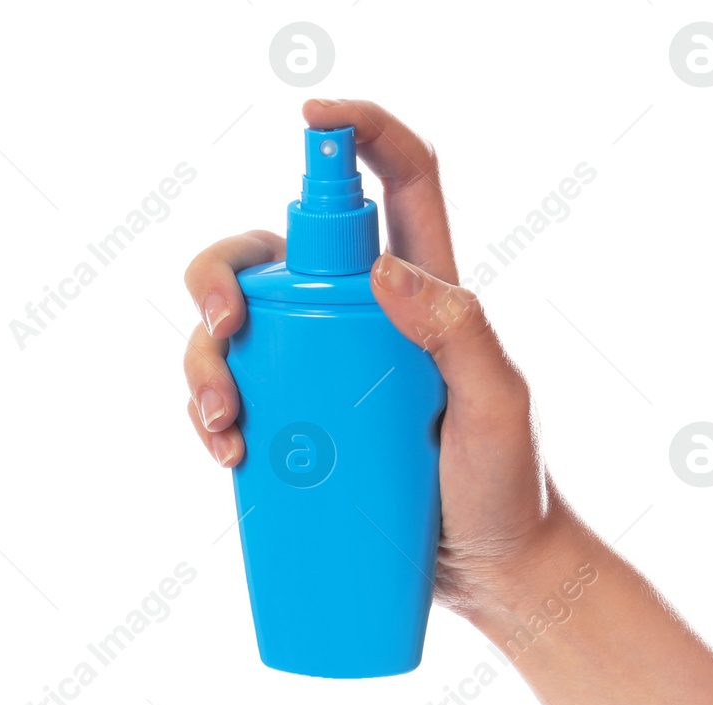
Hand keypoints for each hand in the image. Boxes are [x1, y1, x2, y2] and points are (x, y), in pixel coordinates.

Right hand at [182, 98, 567, 620]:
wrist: (496, 579)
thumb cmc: (508, 490)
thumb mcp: (497, 408)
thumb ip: (460, 333)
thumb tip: (385, 271)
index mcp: (426, 291)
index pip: (398, 182)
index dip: (360, 130)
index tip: (311, 116)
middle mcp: (364, 319)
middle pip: (269, 253)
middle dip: (219, 275)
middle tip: (224, 329)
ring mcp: (326, 372)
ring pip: (236, 328)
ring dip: (204, 360)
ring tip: (225, 423)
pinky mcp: (303, 427)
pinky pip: (237, 397)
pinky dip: (210, 414)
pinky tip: (226, 450)